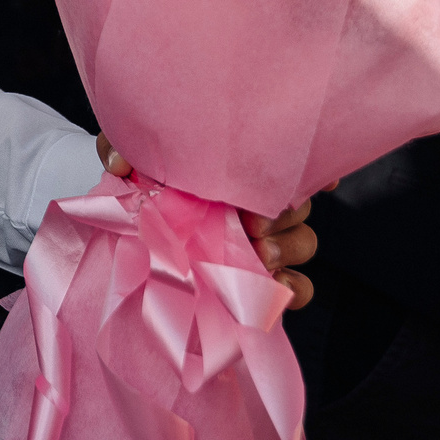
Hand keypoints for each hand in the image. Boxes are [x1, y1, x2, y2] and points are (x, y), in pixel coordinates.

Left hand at [95, 135, 318, 308]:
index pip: (287, 160)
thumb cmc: (141, 180)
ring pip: (304, 241)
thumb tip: (122, 165)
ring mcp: (266, 242)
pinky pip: (297, 287)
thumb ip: (121, 151)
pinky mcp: (261, 280)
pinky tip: (274, 285)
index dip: (314, 167)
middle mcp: (260, 202)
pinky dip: (294, 289)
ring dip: (288, 247)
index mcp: (238, 169)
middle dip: (283, 212)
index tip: (317, 174)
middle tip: (251, 221)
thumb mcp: (130, 159)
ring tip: (258, 252)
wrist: (132, 219)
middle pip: (298, 203)